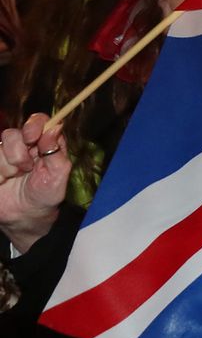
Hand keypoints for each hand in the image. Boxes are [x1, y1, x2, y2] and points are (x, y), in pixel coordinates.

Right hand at [0, 114, 69, 253]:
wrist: (26, 217)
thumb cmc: (47, 195)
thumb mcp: (59, 175)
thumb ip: (57, 151)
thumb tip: (55, 126)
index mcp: (44, 143)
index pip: (38, 121)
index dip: (34, 124)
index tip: (32, 137)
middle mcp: (24, 145)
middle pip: (13, 134)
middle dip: (19, 152)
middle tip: (26, 168)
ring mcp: (5, 155)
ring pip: (0, 148)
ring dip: (8, 166)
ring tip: (16, 177)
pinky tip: (3, 181)